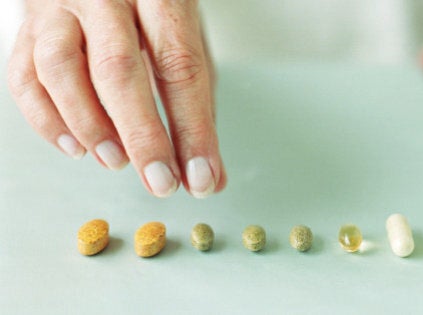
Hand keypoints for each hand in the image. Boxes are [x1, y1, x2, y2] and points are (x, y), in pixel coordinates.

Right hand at [7, 0, 225, 197]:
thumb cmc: (150, 11)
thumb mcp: (186, 41)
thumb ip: (198, 105)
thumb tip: (210, 175)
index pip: (180, 68)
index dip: (193, 129)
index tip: (202, 177)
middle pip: (119, 70)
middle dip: (143, 137)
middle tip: (162, 183)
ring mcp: (61, 10)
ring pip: (61, 69)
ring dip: (90, 126)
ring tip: (116, 162)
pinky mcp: (28, 28)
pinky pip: (25, 77)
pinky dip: (48, 121)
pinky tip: (77, 148)